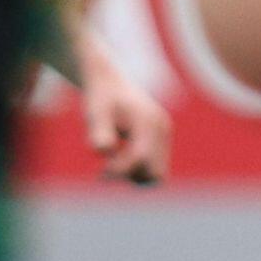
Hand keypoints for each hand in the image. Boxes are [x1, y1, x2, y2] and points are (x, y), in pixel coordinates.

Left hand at [75, 50, 170, 185]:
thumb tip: (104, 152)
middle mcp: (162, 130)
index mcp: (148, 121)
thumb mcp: (95, 113)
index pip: (141, 156)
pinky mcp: (162, 142)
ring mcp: (165, 136)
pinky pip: (154, 167)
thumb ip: (100, 132)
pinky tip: (118, 160)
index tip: (100, 170)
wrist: (110, 84)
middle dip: (131, 176)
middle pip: (156, 172)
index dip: (120, 168)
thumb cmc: (100, 98)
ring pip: (157, 174)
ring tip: (111, 166)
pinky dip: (137, 170)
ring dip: (134, 175)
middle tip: (106, 169)